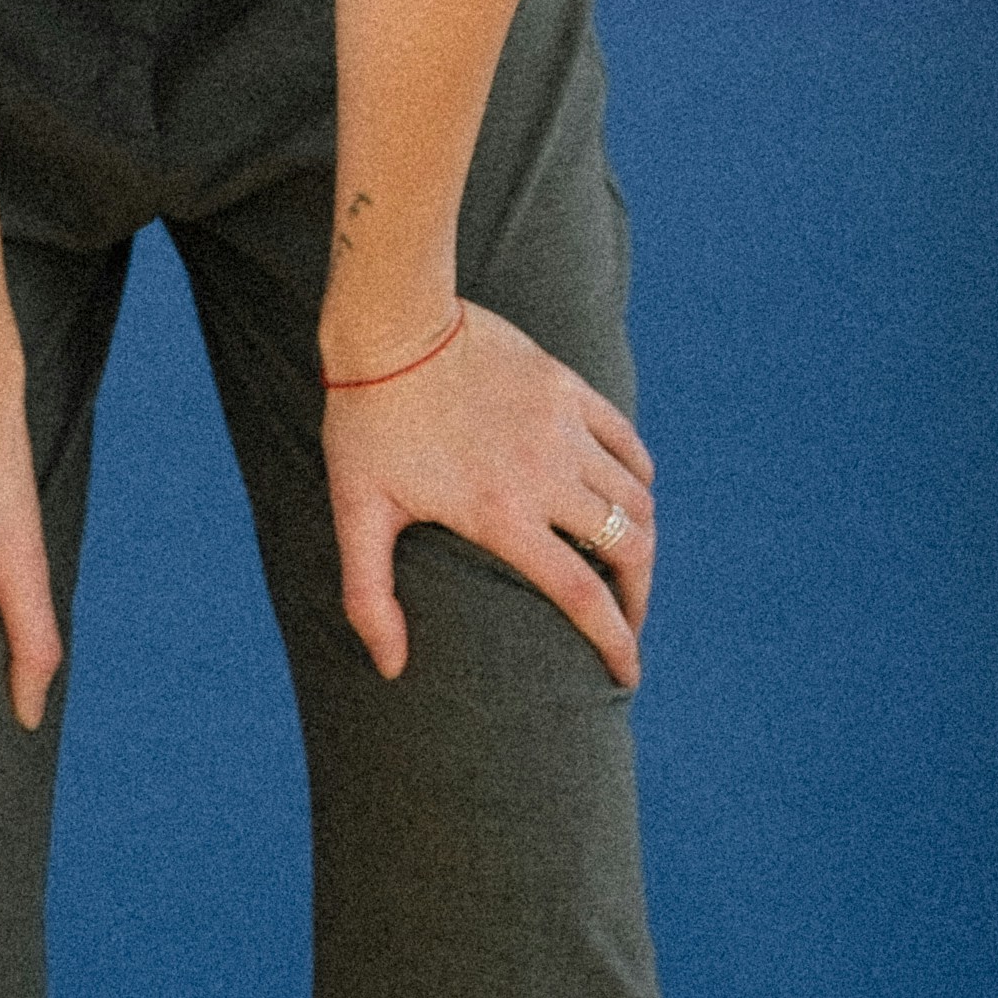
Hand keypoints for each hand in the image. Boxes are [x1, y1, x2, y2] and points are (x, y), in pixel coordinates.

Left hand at [321, 299, 655, 690]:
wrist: (392, 322)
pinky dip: (638, 475)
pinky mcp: (566, 387)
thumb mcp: (357, 513)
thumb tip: (390, 670)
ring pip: (635, 496)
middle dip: (638, 598)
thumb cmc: (368, 421)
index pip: (583, 595)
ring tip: (625, 564)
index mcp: (502, 514)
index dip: (615, 643)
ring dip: (641, 539)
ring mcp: (562, 425)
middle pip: (627, 547)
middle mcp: (546, 473)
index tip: (627, 675)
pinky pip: (625, 440)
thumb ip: (370, 597)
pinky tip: (626, 492)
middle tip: (626, 621)